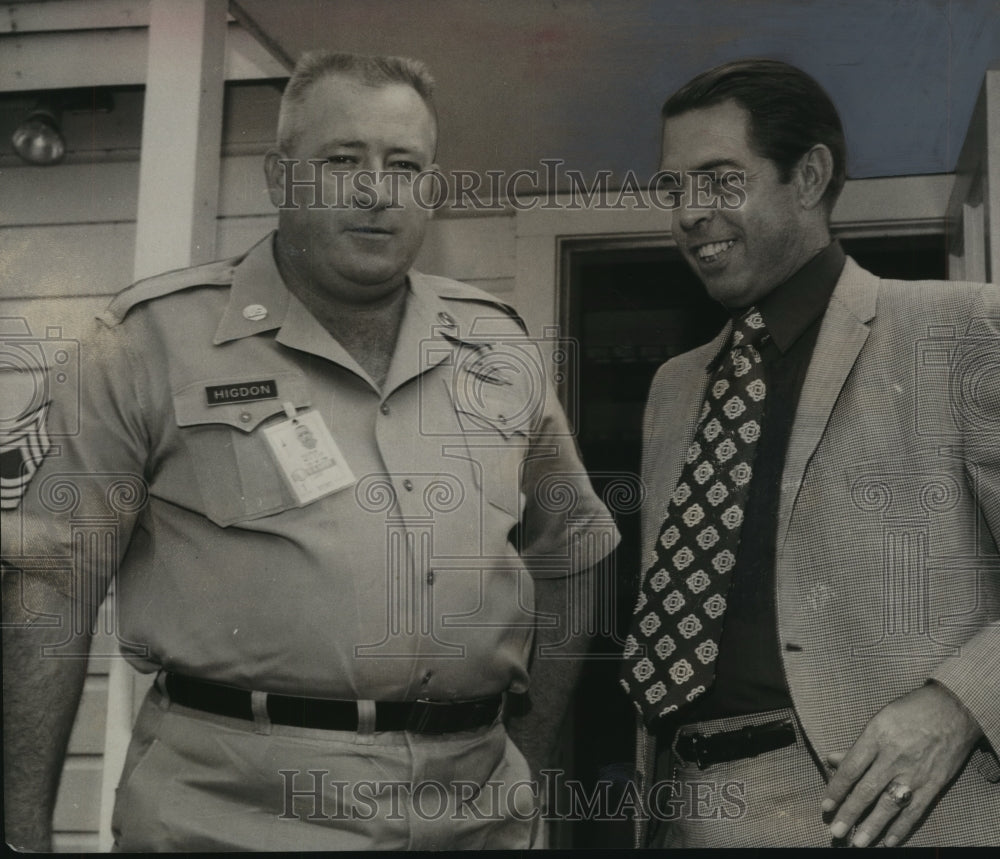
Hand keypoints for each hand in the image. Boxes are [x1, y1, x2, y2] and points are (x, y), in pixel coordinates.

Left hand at [821, 682, 981, 846]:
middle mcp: (894, 756)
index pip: (851, 768)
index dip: (837, 789)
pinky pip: (915, 811)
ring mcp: (915, 772)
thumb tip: (830, 759)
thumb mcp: (878, 720)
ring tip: (858, 842)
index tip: (826, 806)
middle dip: (850, 813)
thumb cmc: (909, 711)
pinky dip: (901, 828)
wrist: (952, 709)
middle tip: (836, 832)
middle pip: (867, 790)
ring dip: (872, 826)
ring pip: (889, 805)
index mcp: (876, 736)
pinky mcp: (934, 784)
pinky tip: (889, 841)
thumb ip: (856, 745)